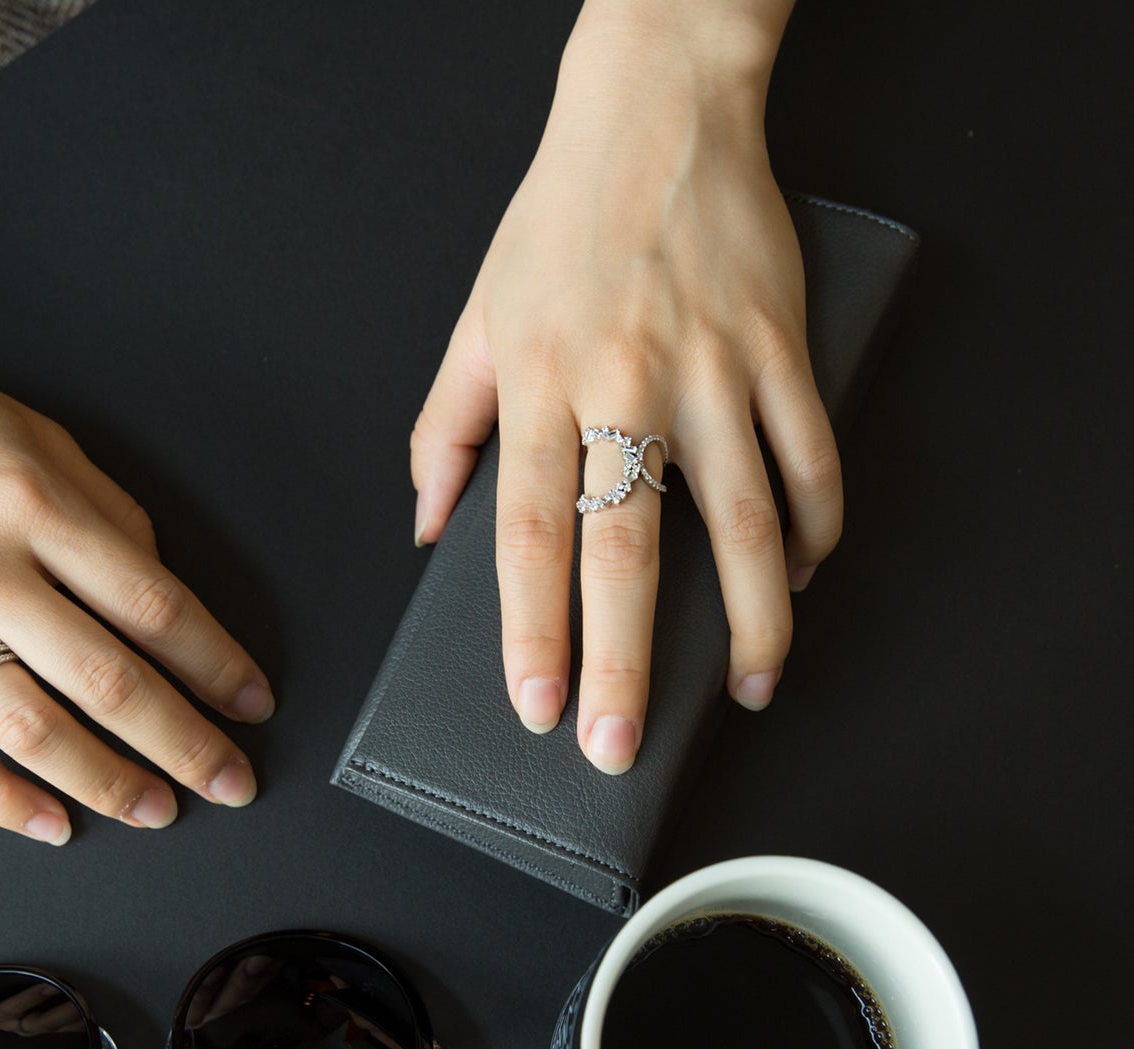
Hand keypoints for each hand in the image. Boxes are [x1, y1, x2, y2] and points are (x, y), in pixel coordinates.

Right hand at [0, 223, 273, 841]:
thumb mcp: (31, 431)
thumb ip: (105, 509)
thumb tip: (162, 585)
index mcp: (34, 504)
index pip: (153, 606)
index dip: (216, 664)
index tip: (252, 700)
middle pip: (108, 680)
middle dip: (185, 743)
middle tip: (230, 780)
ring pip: (31, 729)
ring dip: (105, 782)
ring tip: (156, 811)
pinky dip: (0, 799)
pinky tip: (50, 824)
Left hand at [411, 0, 838, 773]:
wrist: (656, 112)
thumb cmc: (558, 223)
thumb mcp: (476, 319)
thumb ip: (445, 428)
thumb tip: (426, 526)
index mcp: (541, 386)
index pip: (531, 534)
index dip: (534, 632)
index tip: (537, 707)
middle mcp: (626, 384)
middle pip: (629, 549)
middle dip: (626, 660)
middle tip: (622, 744)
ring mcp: (714, 367)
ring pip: (745, 519)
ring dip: (754, 618)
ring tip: (750, 687)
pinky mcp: (781, 346)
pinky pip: (810, 455)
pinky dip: (814, 527)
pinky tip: (799, 578)